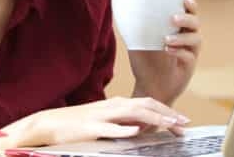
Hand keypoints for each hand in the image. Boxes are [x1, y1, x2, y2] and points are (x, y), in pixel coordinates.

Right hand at [0, 97, 190, 152]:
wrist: (49, 123)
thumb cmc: (78, 124)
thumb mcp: (105, 121)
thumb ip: (123, 121)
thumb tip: (143, 126)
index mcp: (117, 104)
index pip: (148, 103)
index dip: (167, 111)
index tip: (182, 121)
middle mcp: (113, 106)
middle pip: (146, 105)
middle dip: (168, 114)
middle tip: (184, 124)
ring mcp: (102, 116)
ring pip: (133, 113)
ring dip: (154, 118)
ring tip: (170, 125)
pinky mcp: (90, 128)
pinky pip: (110, 129)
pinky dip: (124, 129)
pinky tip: (136, 131)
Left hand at [129, 0, 200, 105]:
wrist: (148, 86)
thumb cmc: (145, 60)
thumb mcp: (138, 41)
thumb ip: (137, 27)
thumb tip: (125, 11)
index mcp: (178, 27)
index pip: (189, 12)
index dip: (190, 5)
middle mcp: (188, 37)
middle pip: (195, 23)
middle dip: (186, 18)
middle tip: (172, 18)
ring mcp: (190, 52)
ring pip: (195, 39)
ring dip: (181, 37)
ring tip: (165, 39)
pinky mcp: (189, 66)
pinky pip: (189, 56)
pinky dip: (179, 51)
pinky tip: (167, 50)